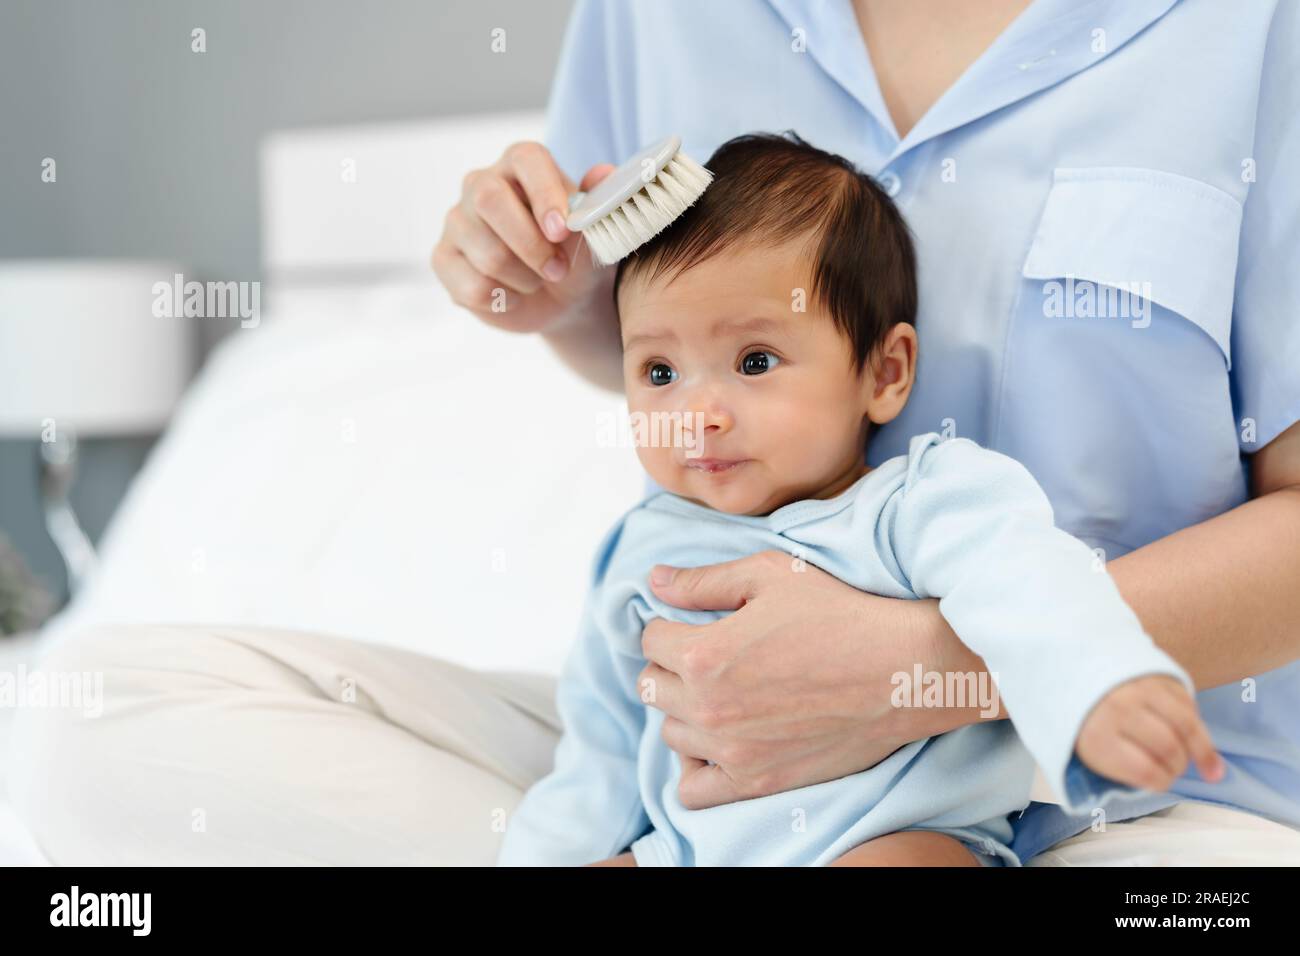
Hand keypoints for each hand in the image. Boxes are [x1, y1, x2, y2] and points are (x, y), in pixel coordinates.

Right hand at [432, 140, 615, 332]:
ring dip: (525, 279)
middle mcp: (481, 184)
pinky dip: (502, 301)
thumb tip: (603, 173)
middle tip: (558, 269)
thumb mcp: (596, 229)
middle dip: (530, 245)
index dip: (544, 194)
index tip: (562, 231)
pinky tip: (513, 295)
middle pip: (489, 200)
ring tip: (538, 281)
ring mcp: (457, 221)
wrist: (560, 297)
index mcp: (521, 164)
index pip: (526, 159)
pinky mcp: (443, 258)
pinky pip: (471, 286)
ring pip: (486, 253)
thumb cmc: (575, 252)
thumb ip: (600, 200)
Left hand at [640, 551, 998, 808]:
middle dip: (672, 666)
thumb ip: (704, 582)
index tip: (694, 624)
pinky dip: (696, 768)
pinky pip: (694, 791)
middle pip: (653, 686)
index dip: (670, 625)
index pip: (650, 640)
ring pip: (671, 734)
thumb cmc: (839, 615)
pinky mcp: (757, 781)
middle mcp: (708, 708)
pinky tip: (717, 743)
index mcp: (704, 654)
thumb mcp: (770, 576)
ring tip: (718, 695)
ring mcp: (731, 751)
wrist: (900, 671)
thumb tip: (655, 581)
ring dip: (684, 712)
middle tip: (708, 657)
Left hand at [1075, 674, 1225, 790]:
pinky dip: (1195, 723)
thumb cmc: (1088, 722)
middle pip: (1169, 747)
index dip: (1163, 782)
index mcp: (1098, 735)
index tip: (1163, 782)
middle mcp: (1120, 708)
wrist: (1076, 673)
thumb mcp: (1092, 750)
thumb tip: (1163, 783)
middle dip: (1178, 766)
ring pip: (1186, 725)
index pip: (1146, 771)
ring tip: (1200, 761)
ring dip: (1198, 749)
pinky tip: (1193, 736)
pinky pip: (1189, 704)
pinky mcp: (1157, 674)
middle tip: (1174, 770)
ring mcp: (1141, 688)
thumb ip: (1123, 767)